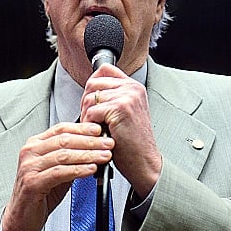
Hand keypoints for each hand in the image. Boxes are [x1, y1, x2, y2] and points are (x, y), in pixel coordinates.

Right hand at [2, 122, 113, 230]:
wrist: (21, 218)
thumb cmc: (39, 194)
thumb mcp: (57, 170)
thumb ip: (71, 157)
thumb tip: (94, 147)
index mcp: (35, 145)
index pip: (61, 129)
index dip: (82, 128)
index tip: (99, 130)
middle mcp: (30, 152)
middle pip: (64, 140)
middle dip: (90, 141)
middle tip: (107, 143)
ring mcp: (30, 167)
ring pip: (64, 155)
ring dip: (88, 155)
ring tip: (103, 156)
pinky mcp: (32, 182)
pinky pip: (59, 172)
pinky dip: (78, 170)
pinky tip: (90, 169)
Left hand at [80, 64, 161, 198]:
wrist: (144, 161)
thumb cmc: (133, 142)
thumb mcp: (126, 113)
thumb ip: (113, 97)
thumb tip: (90, 90)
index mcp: (134, 87)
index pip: (105, 70)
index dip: (92, 83)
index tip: (91, 99)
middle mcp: (132, 88)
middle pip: (93, 83)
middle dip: (85, 101)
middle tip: (91, 118)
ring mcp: (127, 97)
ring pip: (90, 98)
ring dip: (87, 115)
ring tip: (95, 128)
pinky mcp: (120, 108)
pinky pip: (92, 111)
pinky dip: (90, 124)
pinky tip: (98, 133)